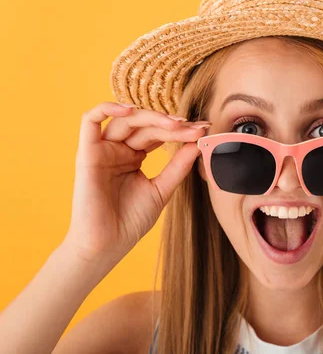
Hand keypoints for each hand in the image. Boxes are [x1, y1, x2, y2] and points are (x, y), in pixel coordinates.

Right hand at [63, 102, 208, 264]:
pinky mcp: (87, 153)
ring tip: (176, 123)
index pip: (158, 134)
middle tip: (195, 128)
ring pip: (125, 120)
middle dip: (172, 125)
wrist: (107, 245)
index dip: (181, 130)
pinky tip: (130, 109)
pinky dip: (107, 108)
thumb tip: (198, 143)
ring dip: (152, 118)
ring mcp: (102, 150)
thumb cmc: (131, 221)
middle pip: (146, 125)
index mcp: (133, 156)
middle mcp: (118, 149)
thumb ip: (178, 166)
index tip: (204, 129)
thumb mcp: (162, 189)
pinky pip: (89, 120)